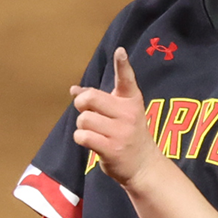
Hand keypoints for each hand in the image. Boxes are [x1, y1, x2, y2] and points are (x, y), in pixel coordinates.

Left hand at [71, 48, 158, 187]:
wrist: (143, 165)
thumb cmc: (127, 134)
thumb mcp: (120, 113)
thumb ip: (98, 100)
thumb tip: (74, 90)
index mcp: (131, 101)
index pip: (126, 79)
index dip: (122, 65)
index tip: (120, 52)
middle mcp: (128, 114)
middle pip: (90, 98)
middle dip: (81, 105)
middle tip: (87, 113)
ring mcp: (120, 132)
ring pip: (84, 119)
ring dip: (82, 126)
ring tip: (94, 132)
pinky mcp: (111, 148)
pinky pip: (83, 136)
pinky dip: (81, 138)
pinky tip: (91, 142)